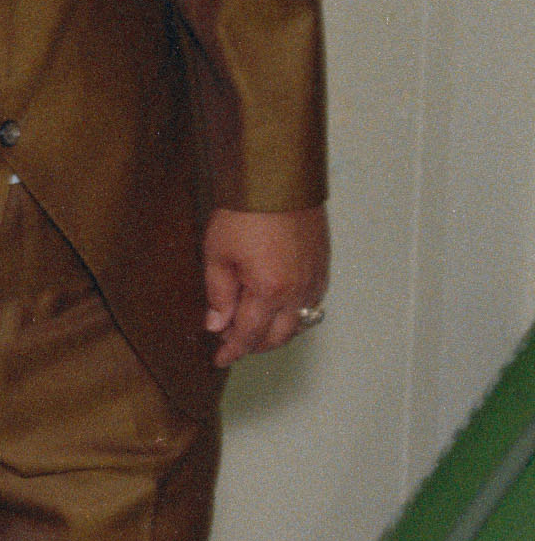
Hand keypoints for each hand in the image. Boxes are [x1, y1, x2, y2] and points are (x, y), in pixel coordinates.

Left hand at [205, 206, 326, 368]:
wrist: (278, 182)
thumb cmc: (246, 213)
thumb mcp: (218, 255)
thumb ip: (218, 294)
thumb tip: (217, 324)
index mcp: (270, 291)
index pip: (250, 334)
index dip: (233, 350)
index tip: (220, 359)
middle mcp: (298, 291)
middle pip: (278, 336)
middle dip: (255, 345)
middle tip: (233, 345)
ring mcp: (315, 280)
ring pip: (299, 322)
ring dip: (276, 332)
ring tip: (252, 328)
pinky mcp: (323, 267)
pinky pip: (312, 303)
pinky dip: (294, 314)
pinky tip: (276, 308)